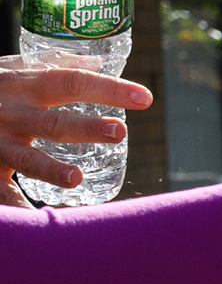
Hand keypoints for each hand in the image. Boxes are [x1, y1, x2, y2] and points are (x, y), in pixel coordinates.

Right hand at [0, 59, 151, 205]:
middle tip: (120, 131)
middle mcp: (13, 114)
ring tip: (76, 179)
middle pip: (53, 122)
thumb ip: (53, 65)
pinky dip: (17, 208)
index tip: (145, 97)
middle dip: (86, 128)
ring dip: (51, 169)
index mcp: (25, 86)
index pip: (73, 82)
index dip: (109, 89)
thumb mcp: (13, 69)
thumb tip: (97, 61)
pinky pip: (1, 191)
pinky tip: (38, 222)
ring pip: (25, 159)